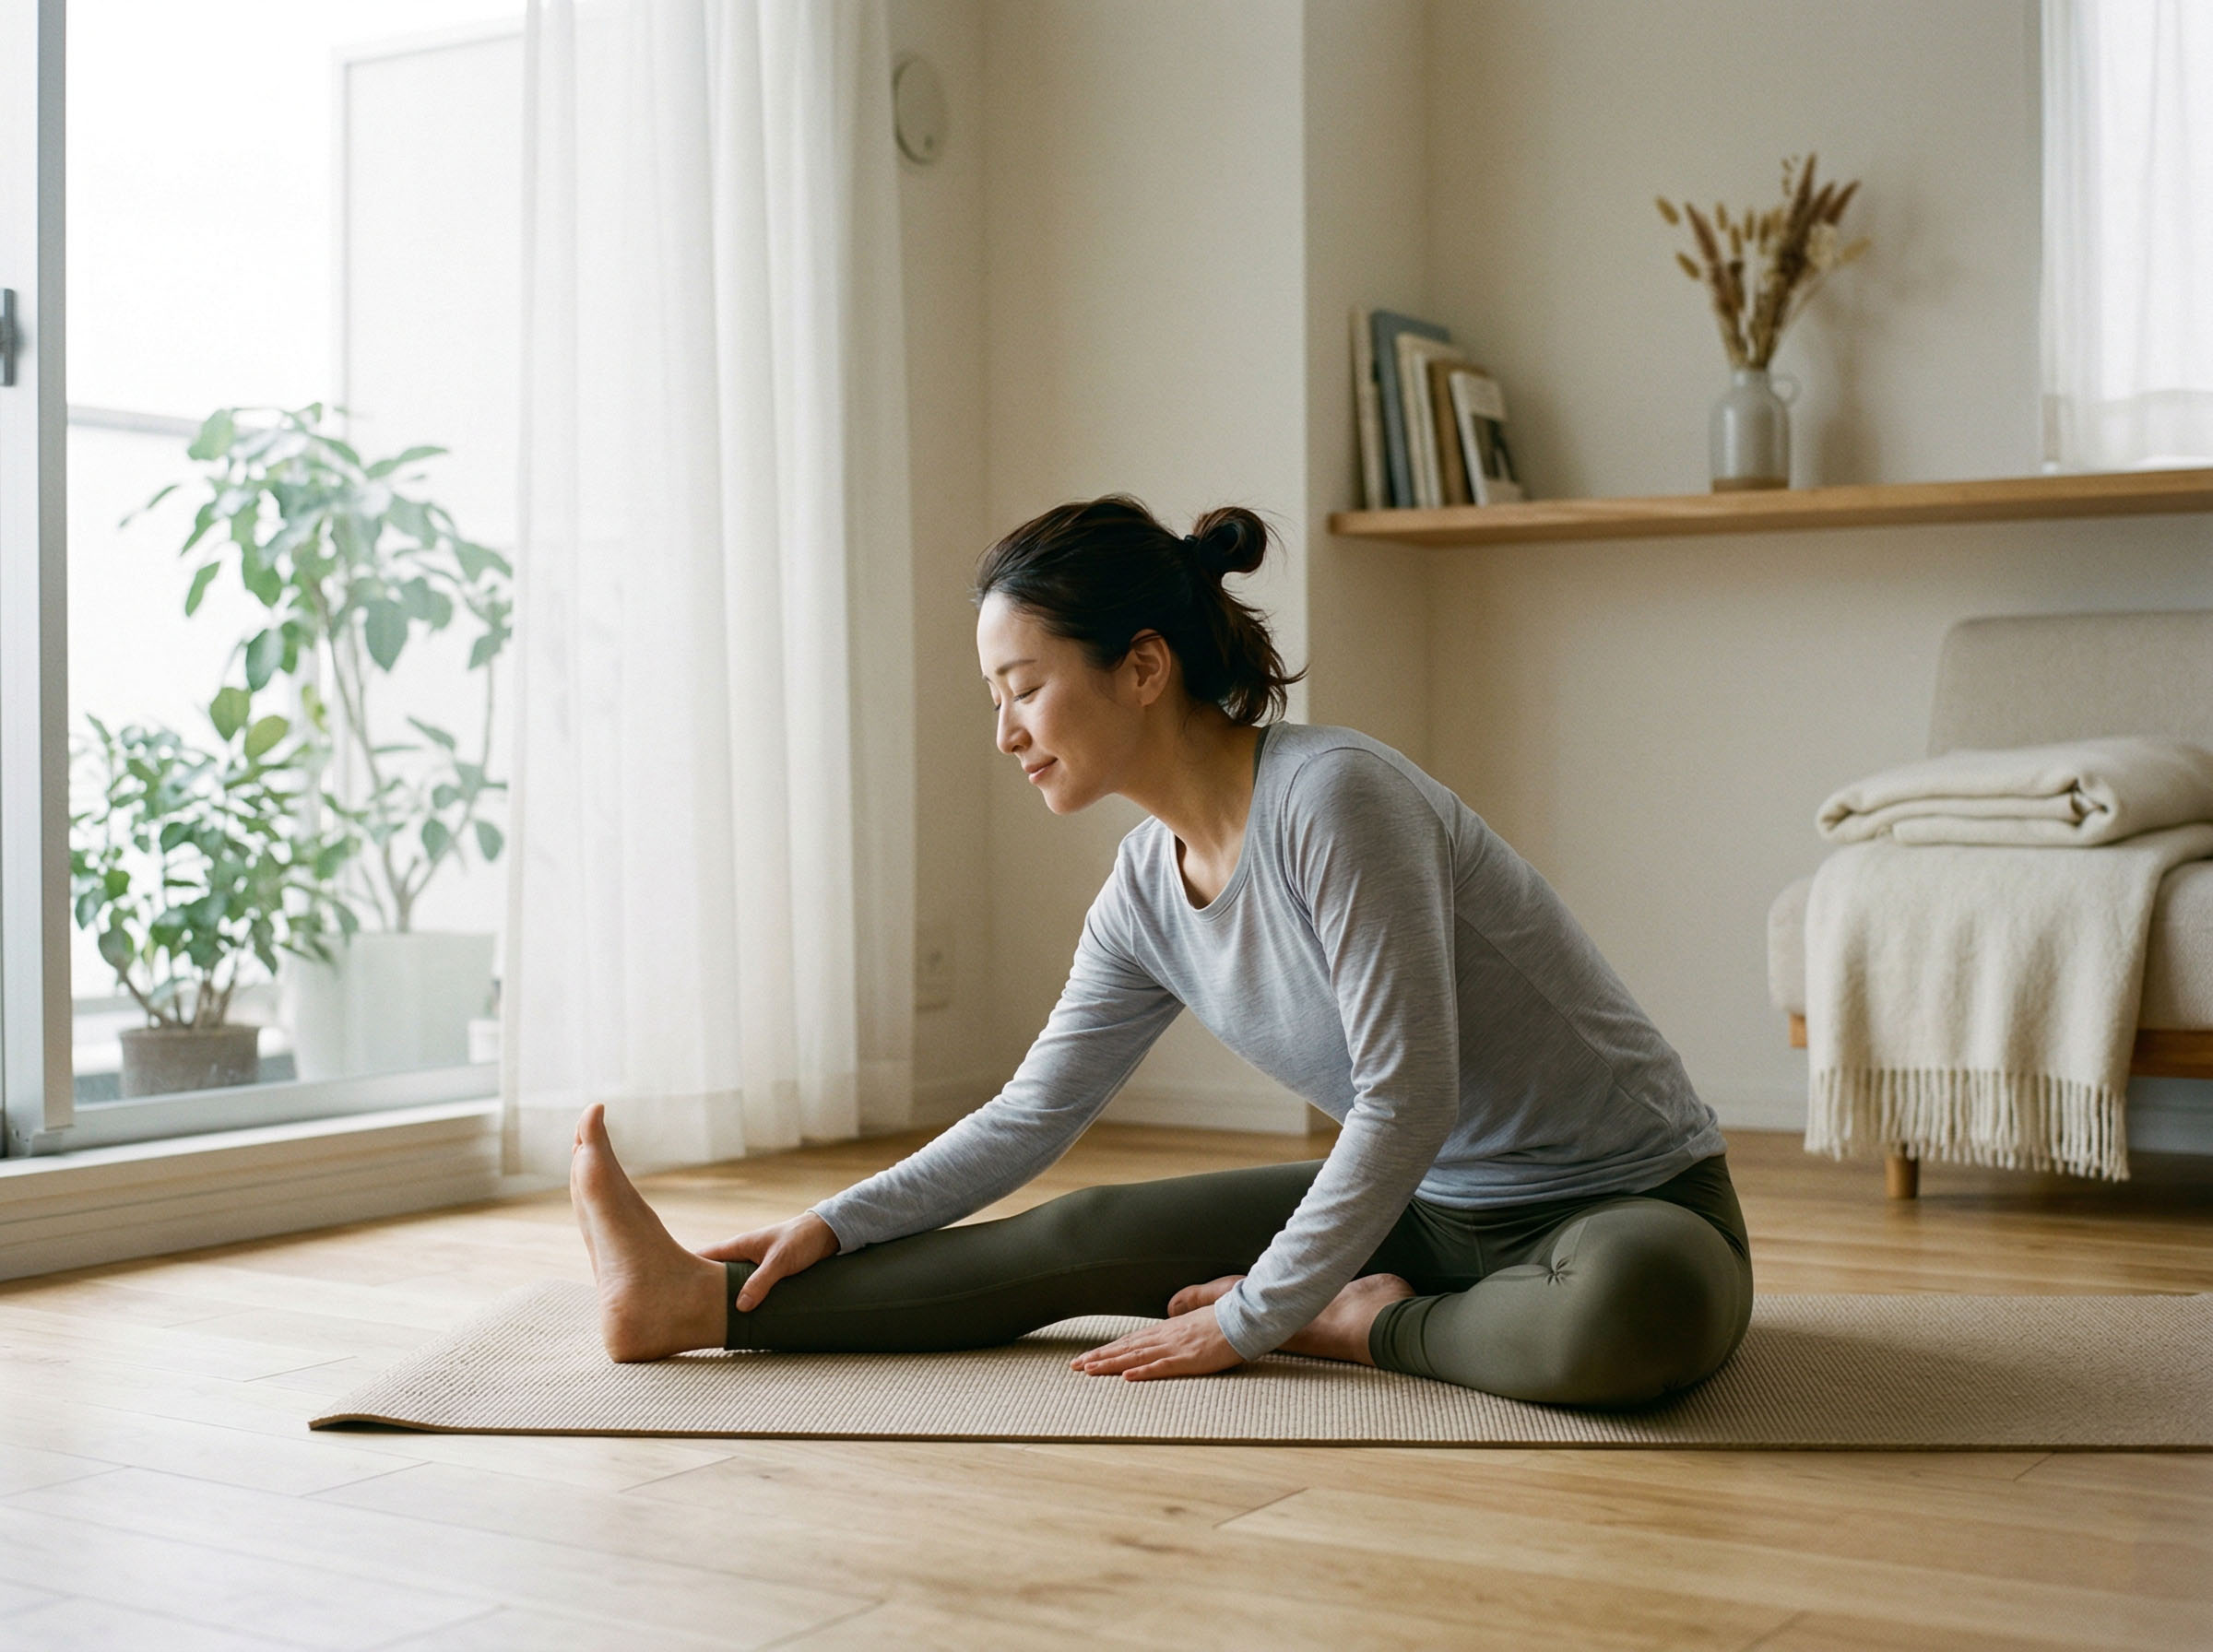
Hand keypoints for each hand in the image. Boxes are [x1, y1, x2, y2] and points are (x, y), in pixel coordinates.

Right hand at [695, 1212, 839, 1312]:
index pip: (703, 1257)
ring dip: (724, 1298)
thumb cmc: (802, 1239)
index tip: (669, 1287)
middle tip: (686, 1313)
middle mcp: (742, 1256)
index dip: (685, 1270)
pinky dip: (743, 1300)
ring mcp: (754, 1266)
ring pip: (731, 1284)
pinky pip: (748, 1289)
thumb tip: (740, 1307)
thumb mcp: (780, 1261)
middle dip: (701, 1290)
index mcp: (738, 1246)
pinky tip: (741, 1317)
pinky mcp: (767, 1275)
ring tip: (710, 1321)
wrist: (827, 1233)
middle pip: (714, 1275)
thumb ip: (761, 1281)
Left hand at [1070, 1302, 1246, 1380]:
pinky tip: (1126, 1376)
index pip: (1132, 1339)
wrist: (1247, 1315)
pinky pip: (1162, 1366)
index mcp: (1169, 1327)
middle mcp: (1167, 1336)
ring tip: (1089, 1370)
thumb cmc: (1228, 1312)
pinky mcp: (1190, 1358)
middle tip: (1075, 1365)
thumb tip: (1171, 1311)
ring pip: (1136, 1356)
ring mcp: (1177, 1347)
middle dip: (1100, 1357)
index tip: (1091, 1355)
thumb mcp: (1201, 1308)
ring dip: (1111, 1364)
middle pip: (1127, 1347)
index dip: (1110, 1348)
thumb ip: (1184, 1309)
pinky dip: (1143, 1371)